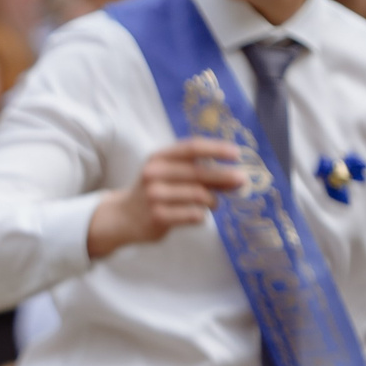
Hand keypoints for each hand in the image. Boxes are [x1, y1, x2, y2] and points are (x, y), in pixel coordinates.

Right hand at [86, 138, 245, 258]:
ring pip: (200, 195)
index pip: (191, 148)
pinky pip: (194, 215)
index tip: (237, 154)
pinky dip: (202, 215)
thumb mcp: (168, 173)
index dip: (216, 149)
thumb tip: (235, 177)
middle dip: (224, 177)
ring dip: (213, 201)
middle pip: (198, 173)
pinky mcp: (158, 216)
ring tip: (213, 203)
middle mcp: (154, 174)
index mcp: (158, 157)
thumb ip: (197, 171)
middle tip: (242, 180)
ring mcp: (154, 196)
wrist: (123, 217)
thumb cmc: (154, 192)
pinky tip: (198, 215)